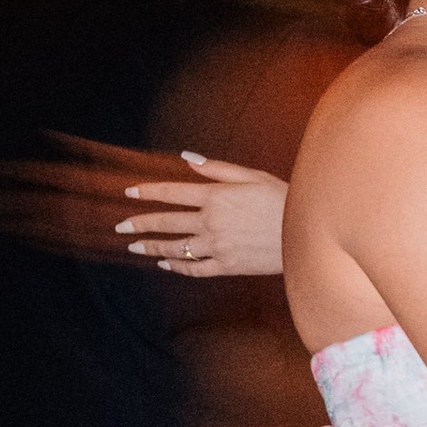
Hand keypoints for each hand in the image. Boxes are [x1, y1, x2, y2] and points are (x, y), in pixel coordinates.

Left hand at [117, 152, 287, 277]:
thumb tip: (188, 158)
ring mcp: (217, 246)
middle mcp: (210, 221)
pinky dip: (177, 266)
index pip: (171, 192)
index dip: (147, 192)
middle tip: (121, 227)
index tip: (128, 193)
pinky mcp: (227, 266)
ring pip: (175, 247)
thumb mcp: (252, 176)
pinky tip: (164, 264)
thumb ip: (217, 168)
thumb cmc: (282, 200)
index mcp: (215, 195)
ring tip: (134, 247)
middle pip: (166, 222)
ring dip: (151, 247)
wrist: (306, 235)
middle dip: (139, 223)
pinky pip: (195, 268)